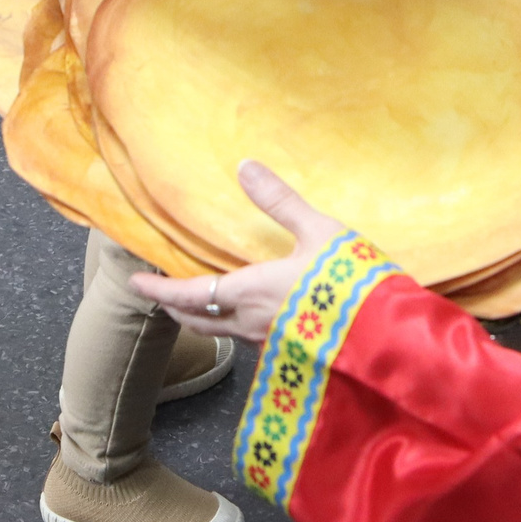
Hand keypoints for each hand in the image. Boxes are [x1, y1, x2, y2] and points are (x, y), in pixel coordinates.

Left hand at [131, 162, 345, 343]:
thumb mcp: (319, 231)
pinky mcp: (291, 355)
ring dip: (202, 320)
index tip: (134, 284)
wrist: (387, 336)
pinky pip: (249, 341)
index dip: (157, 291)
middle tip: (160, 297)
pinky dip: (234, 327)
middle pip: (198, 321)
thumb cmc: (352, 281)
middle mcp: (251, 323)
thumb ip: (280, 201)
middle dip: (175, 309)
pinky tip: (249, 317)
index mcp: (249, 291)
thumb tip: (245, 166)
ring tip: (197, 306)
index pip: (188, 295)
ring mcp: (271, 344)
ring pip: (223, 334)